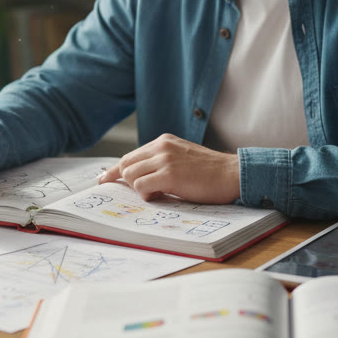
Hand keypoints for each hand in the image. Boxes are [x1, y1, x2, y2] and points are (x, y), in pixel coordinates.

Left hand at [97, 133, 239, 203]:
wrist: (232, 173)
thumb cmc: (210, 171)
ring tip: (157, 194)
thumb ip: (162, 161)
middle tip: (125, 194)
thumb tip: (140, 176)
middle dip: (121, 181)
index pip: (130, 155)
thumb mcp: (183, 157)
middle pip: (125, 164)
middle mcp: (161, 147)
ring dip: (138, 189)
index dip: (115, 170)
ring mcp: (164, 159)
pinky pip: (141, 187)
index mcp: (164, 141)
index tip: (104, 178)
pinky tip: (160, 197)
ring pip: (130, 175)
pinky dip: (146, 195)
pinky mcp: (169, 175)